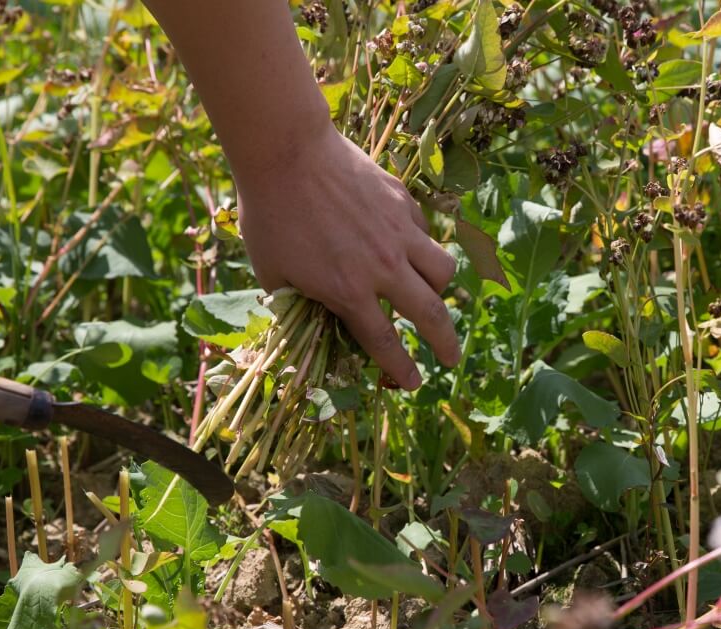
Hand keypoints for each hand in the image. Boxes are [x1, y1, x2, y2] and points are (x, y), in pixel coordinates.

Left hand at [236, 126, 459, 390]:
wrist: (287, 152)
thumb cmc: (270, 216)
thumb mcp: (272, 273)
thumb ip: (297, 303)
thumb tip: (312, 321)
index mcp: (349, 291)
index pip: (385, 343)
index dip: (402, 368)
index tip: (414, 384)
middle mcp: (383, 267)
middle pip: (431, 315)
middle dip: (446, 344)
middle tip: (450, 359)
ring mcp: (399, 232)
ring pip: (442, 271)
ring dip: (441, 291)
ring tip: (432, 295)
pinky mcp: (403, 202)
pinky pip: (425, 234)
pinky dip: (421, 248)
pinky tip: (405, 246)